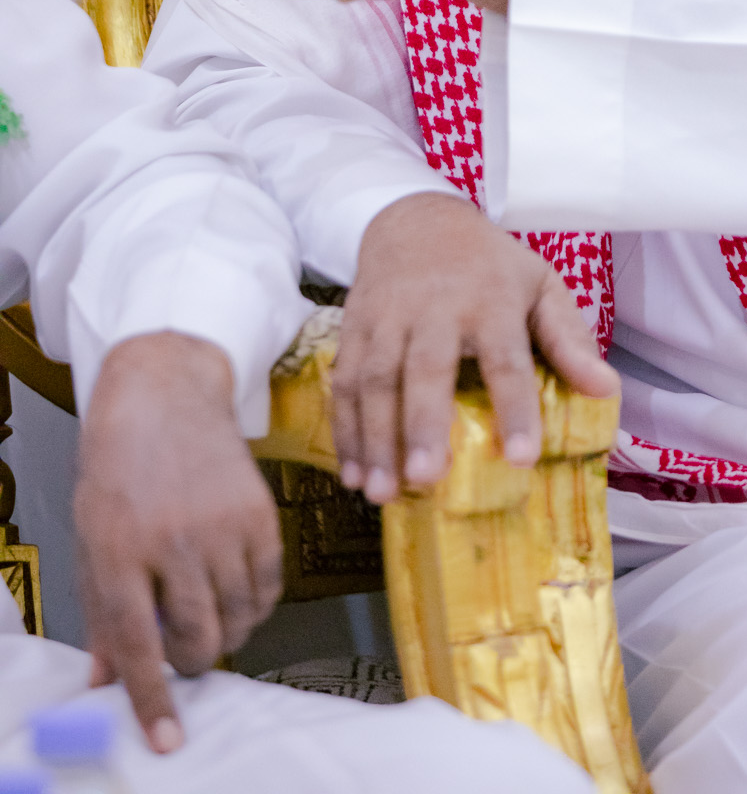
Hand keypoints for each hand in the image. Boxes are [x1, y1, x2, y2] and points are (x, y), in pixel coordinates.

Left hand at [74, 333, 282, 750]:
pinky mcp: (260, 510)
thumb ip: (102, 612)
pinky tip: (235, 590)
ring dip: (224, 632)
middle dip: (191, 661)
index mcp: (120, 551)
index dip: (153, 699)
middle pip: (197, 639)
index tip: (167, 738)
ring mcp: (222, 524)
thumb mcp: (92, 538)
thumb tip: (107, 680)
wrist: (165, 393)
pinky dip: (255, 603)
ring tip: (207, 613)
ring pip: (237, 618)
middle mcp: (173, 540)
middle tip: (182, 646)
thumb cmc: (118, 468)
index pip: (139, 646)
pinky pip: (269, 584)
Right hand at [333, 191, 618, 501]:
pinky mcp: (354, 328)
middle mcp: (435, 307)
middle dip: (423, 425)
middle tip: (427, 479)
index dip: (515, 406)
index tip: (520, 457)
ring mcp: (387, 317)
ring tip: (382, 493)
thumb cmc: (488, 265)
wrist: (415, 219)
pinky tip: (353, 473)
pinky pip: (343, 382)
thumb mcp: (539, 285)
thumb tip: (606, 389)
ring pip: (374, 380)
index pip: (506, 357)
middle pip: (426, 368)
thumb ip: (569, 338)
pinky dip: (345, 431)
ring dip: (376, 439)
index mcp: (490, 298)